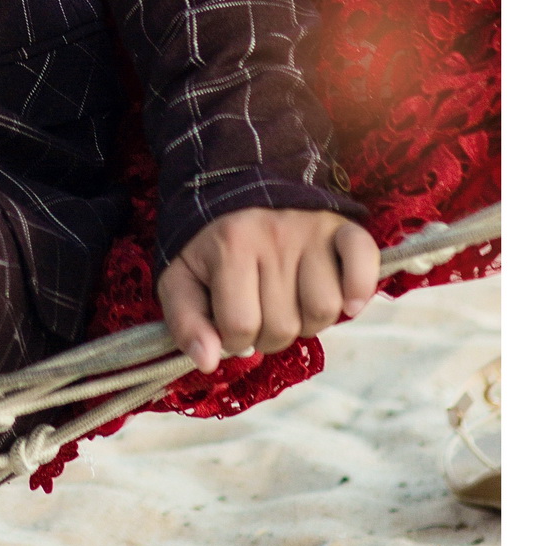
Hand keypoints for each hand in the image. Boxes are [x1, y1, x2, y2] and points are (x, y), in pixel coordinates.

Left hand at [156, 208, 379, 372]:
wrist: (240, 184)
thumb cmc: (212, 243)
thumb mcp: (182, 278)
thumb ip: (185, 322)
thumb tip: (208, 362)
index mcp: (229, 246)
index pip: (240, 327)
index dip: (234, 338)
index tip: (231, 320)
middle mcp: (272, 235)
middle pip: (284, 326)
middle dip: (270, 333)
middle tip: (262, 310)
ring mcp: (311, 230)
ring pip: (324, 309)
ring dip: (310, 319)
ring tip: (293, 300)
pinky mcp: (342, 228)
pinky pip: (364, 262)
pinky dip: (360, 288)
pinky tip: (348, 301)